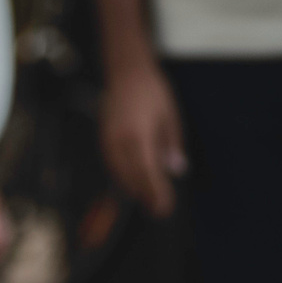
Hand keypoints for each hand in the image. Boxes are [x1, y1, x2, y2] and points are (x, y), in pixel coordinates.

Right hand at [100, 59, 185, 217]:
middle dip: (147, 197)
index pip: (148, 174)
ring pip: (120, 176)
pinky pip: (113, 167)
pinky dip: (124, 178)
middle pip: (132, 180)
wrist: (126, 72)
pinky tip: (135, 182)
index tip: (165, 208)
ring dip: (135, 190)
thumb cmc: (151, 91)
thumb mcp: (171, 117)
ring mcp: (109, 142)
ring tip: (150, 200)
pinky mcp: (103, 141)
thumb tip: (177, 170)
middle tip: (161, 210)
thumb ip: (172, 145)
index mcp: (139, 136)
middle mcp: (120, 142)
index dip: (156, 194)